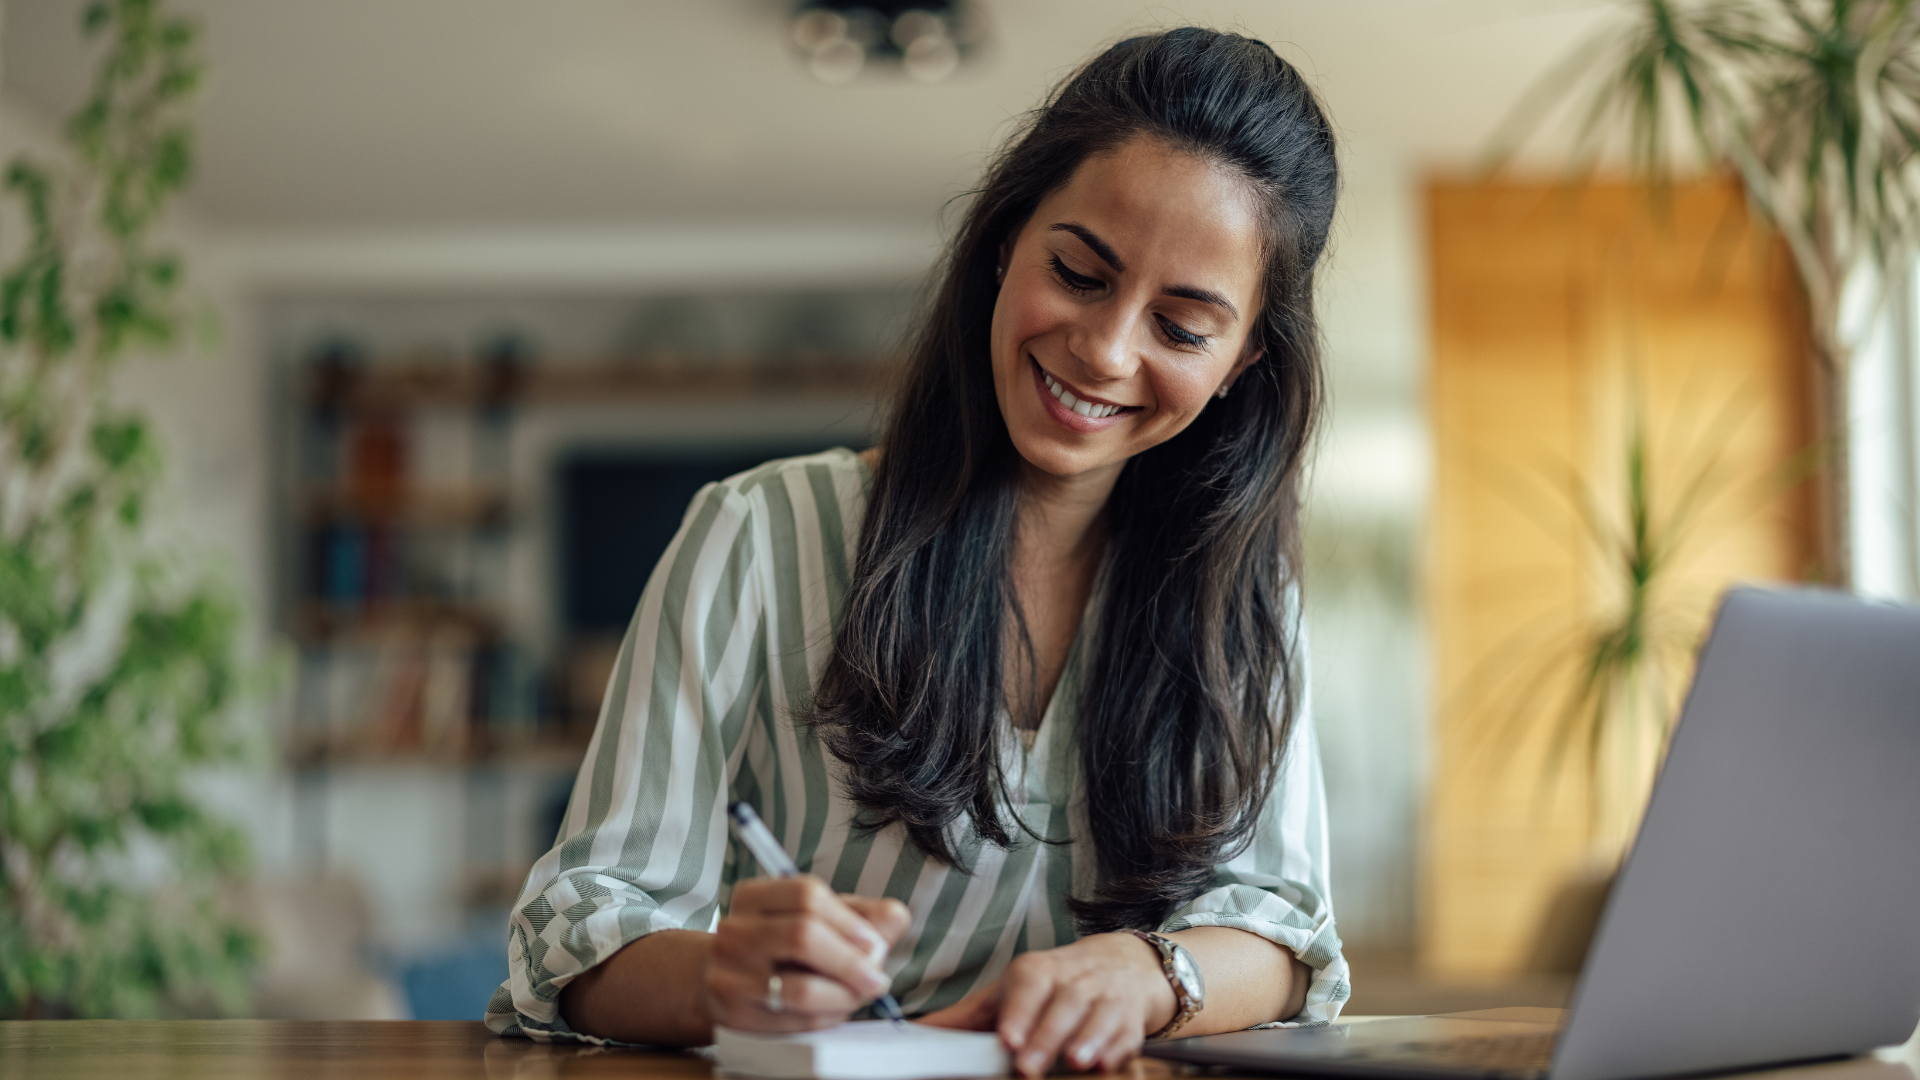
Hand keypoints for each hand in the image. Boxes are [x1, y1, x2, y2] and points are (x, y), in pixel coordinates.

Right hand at [705, 876, 910, 1032]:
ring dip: (845, 995)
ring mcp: (729, 975)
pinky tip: (834, 1008)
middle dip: (851, 961)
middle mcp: (734, 932)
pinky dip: (827, 1017)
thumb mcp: (819, 920)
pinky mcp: (736, 1017)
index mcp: (753, 897)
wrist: (724, 983)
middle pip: (803, 936)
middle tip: (876, 978)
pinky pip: (796, 1021)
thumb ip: (862, 915)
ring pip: (802, 987)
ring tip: (858, 995)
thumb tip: (895, 916)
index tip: (875, 942)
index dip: (849, 921)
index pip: (806, 895)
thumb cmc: (782, 948)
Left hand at [920, 932, 1175, 1075]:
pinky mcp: (1130, 1018)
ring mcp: (1105, 997)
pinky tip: (1107, 1062)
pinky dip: (1118, 1047)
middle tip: (1029, 1066)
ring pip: (1099, 1013)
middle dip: (1047, 1034)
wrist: (1121, 963)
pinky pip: (1127, 1031)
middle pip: (1063, 1002)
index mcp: (1037, 971)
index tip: (1007, 1039)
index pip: (1029, 984)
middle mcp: (1073, 979)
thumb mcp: (1010, 991)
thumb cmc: (1053, 984)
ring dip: (1088, 1038)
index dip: (1020, 1011)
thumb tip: (916, 1035)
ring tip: (1075, 1061)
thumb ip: (965, 1017)